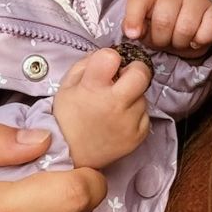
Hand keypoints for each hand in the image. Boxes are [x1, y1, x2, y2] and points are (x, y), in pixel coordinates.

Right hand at [53, 47, 151, 168]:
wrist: (69, 156)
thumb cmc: (67, 118)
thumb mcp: (67, 85)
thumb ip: (87, 64)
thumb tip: (109, 55)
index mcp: (93, 88)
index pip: (112, 56)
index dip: (110, 58)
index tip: (107, 67)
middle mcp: (115, 104)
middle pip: (141, 73)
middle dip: (134, 71)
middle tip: (122, 79)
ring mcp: (129, 122)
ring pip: (143, 95)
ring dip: (132, 96)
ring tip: (114, 107)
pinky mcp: (138, 136)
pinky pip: (145, 115)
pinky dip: (134, 114)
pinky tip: (119, 120)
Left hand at [122, 0, 211, 58]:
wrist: (187, 22)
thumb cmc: (160, 24)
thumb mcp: (143, 26)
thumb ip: (134, 27)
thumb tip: (133, 33)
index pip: (139, 0)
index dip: (134, 18)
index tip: (133, 35)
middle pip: (164, 22)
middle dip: (161, 40)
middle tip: (163, 40)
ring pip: (185, 29)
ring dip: (180, 43)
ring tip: (177, 40)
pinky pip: (207, 32)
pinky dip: (199, 42)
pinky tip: (194, 40)